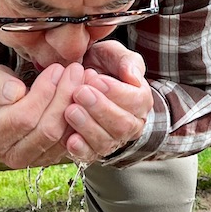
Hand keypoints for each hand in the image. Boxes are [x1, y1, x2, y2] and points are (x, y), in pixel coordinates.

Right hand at [0, 62, 85, 167]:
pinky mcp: (50, 158)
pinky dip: (81, 118)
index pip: (25, 117)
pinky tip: (84, 96)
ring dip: (77, 106)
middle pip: (48, 130)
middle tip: (75, 71)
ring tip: (83, 79)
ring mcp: (34, 160)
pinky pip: (71, 141)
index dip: (44, 92)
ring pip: (63, 137)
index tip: (56, 69)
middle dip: (64, 97)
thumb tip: (15, 92)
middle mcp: (13, 155)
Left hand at [63, 40, 152, 161]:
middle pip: (123, 125)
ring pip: (106, 141)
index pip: (137, 101)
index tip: (96, 80)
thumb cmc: (99, 66)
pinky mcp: (93, 151)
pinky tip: (70, 139)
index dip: (117, 92)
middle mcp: (130, 125)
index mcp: (140, 101)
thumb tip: (134, 77)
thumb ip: (126, 61)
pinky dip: (80, 149)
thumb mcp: (113, 55)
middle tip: (79, 93)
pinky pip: (90, 155)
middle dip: (100, 109)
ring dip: (87, 127)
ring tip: (70, 110)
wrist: (78, 80)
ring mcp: (112, 140)